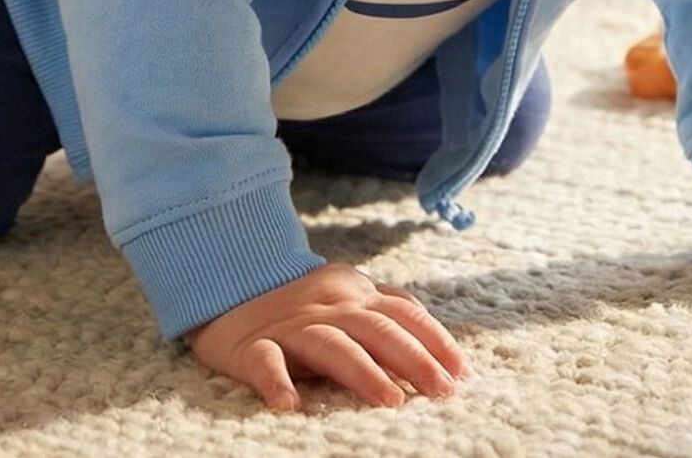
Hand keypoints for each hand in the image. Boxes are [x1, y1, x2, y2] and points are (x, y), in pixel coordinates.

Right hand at [186, 262, 470, 411]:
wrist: (227, 287)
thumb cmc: (301, 305)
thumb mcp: (347, 297)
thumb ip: (387, 311)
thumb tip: (441, 344)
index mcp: (354, 292)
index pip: (404, 312)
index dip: (437, 341)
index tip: (464, 375)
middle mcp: (327, 305)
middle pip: (378, 328)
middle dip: (415, 359)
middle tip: (443, 391)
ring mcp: (290, 325)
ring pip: (331, 344)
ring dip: (363, 372)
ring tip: (390, 401)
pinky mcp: (252, 346)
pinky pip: (264, 363)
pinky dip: (277, 382)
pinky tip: (290, 405)